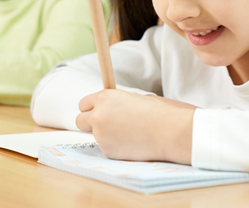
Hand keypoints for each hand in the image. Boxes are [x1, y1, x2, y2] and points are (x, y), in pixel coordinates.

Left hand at [76, 90, 195, 163]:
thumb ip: (115, 102)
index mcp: (104, 98)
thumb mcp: (133, 98)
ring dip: (106, 135)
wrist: (168, 131)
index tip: (96, 112)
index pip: (83, 103)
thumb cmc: (156, 112)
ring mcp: (101, 134)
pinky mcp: (107, 150)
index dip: (91, 108)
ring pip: (95, 136)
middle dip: (89, 123)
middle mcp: (98, 116)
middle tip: (104, 125)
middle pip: (80, 121)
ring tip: (129, 133)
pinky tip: (132, 142)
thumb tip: (108, 107)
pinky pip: (106, 147)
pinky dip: (115, 146)